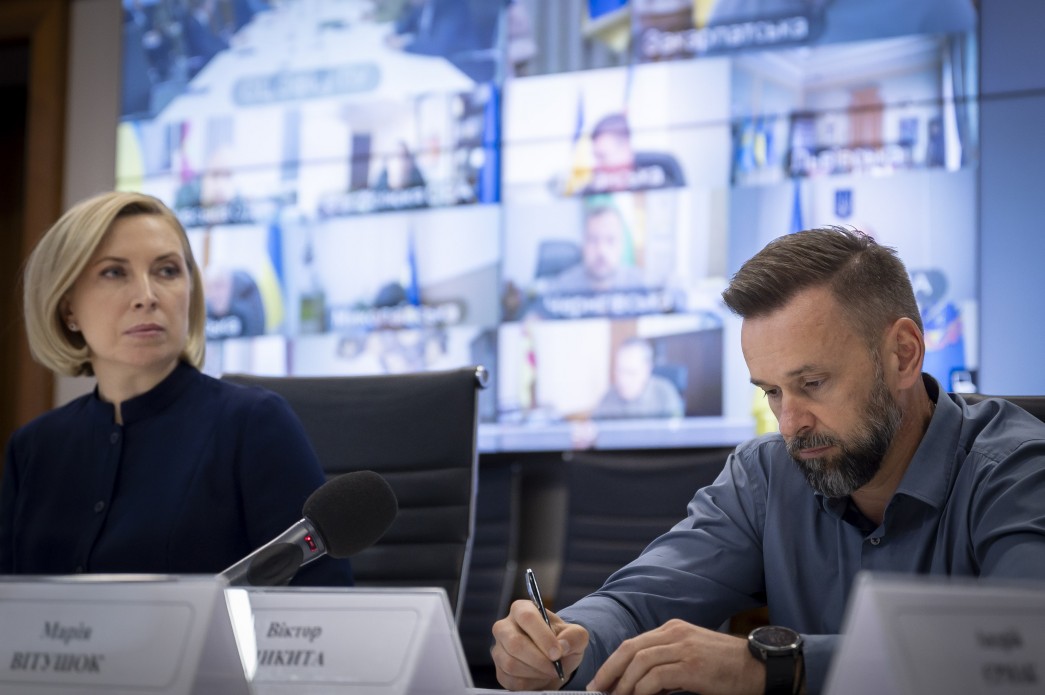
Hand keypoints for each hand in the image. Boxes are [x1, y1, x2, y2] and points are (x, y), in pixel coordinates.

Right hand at [492, 599, 589, 690]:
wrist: (555, 661)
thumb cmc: (562, 642)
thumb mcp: (576, 636)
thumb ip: (574, 636)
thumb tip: (562, 646)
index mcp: (522, 609)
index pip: (527, 617)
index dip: (542, 637)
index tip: (557, 653)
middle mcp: (505, 626)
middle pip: (515, 643)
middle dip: (539, 660)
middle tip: (555, 668)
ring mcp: (499, 649)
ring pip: (511, 664)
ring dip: (535, 673)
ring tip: (550, 672)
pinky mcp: (499, 670)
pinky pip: (509, 680)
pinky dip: (529, 683)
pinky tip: (540, 677)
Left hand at [588, 619, 763, 694]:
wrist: (760, 667)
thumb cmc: (727, 667)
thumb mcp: (692, 656)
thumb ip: (667, 663)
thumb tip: (639, 684)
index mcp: (673, 629)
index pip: (633, 643)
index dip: (613, 663)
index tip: (601, 682)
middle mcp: (675, 633)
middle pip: (631, 649)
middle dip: (610, 671)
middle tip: (598, 690)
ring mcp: (684, 648)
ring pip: (640, 662)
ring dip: (623, 684)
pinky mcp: (692, 666)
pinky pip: (656, 677)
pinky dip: (642, 690)